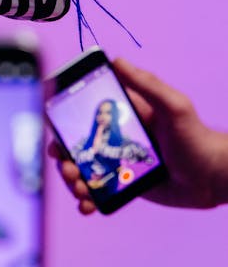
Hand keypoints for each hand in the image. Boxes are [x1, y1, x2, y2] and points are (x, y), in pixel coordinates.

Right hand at [51, 57, 227, 213]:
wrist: (212, 178)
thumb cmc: (195, 137)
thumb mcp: (173, 106)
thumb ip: (147, 84)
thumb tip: (117, 60)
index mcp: (122, 115)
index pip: (84, 112)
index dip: (64, 119)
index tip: (55, 128)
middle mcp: (115, 137)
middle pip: (77, 144)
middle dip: (64, 156)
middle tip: (68, 167)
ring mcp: (118, 162)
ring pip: (83, 169)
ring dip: (72, 180)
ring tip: (79, 189)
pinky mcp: (124, 185)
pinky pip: (98, 191)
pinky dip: (86, 199)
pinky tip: (87, 205)